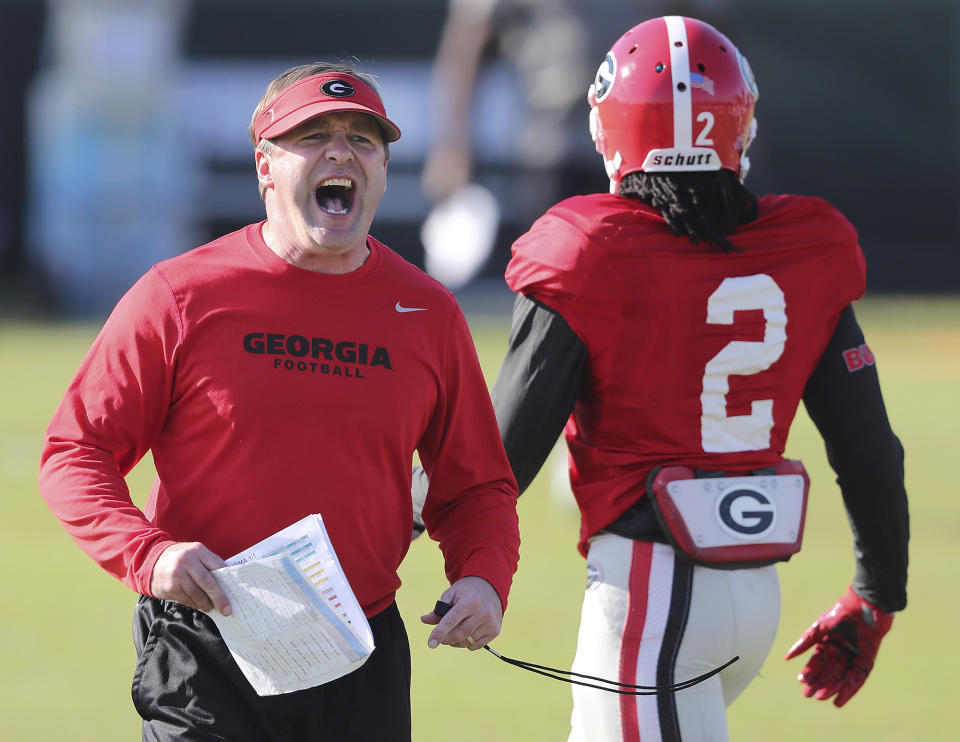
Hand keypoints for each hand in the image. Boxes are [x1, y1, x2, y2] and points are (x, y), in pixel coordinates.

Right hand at [150, 542, 231, 615]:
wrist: (151, 560)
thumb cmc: (180, 557)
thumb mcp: (195, 552)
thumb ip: (209, 562)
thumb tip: (228, 578)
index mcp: (197, 550)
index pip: (217, 566)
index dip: (227, 579)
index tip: (235, 591)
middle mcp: (187, 562)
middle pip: (208, 583)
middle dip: (219, 598)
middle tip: (227, 609)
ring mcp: (177, 575)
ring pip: (197, 594)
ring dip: (206, 604)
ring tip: (211, 607)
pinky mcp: (169, 588)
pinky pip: (186, 600)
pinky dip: (194, 604)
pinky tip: (198, 605)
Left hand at [420, 575, 502, 650]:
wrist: (490, 586)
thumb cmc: (467, 591)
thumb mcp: (452, 593)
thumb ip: (438, 608)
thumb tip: (424, 619)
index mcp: (469, 602)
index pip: (451, 621)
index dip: (439, 633)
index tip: (430, 644)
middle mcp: (482, 613)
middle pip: (459, 634)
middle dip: (445, 639)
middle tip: (441, 637)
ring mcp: (490, 623)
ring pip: (466, 642)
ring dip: (455, 642)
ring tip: (453, 633)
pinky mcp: (495, 630)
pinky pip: (476, 646)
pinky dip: (467, 643)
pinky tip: (466, 634)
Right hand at [785, 585, 892, 706]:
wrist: (865, 605)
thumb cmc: (841, 613)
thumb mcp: (819, 627)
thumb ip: (805, 642)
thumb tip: (787, 657)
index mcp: (827, 643)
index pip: (816, 661)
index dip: (809, 671)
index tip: (802, 681)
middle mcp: (840, 652)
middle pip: (828, 671)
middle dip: (818, 683)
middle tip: (808, 694)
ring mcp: (854, 656)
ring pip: (841, 676)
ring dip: (832, 687)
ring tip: (822, 698)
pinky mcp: (867, 660)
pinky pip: (858, 677)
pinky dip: (850, 688)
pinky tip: (840, 698)